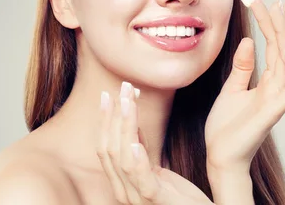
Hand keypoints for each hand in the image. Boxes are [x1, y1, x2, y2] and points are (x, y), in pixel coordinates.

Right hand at [97, 82, 213, 204]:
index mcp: (121, 182)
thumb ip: (141, 148)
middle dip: (113, 116)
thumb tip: (131, 120)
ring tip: (128, 102)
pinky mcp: (155, 201)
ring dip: (125, 126)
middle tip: (120, 90)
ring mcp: (137, 198)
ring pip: (122, 158)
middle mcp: (123, 191)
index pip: (104, 147)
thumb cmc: (180, 196)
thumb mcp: (157, 167)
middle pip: (109, 149)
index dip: (104, 120)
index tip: (107, 95)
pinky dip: (137, 159)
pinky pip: (141, 179)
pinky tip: (136, 142)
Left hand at [205, 0, 284, 171]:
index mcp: (267, 82)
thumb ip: (243, 67)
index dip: (276, 24)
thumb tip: (251, 40)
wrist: (220, 156)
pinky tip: (284, 45)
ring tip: (279, 13)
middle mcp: (277, 87)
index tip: (273, 0)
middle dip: (284, 23)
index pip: (275, 46)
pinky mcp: (275, 111)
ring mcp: (278, 99)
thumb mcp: (231, 89)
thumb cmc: (225, 127)